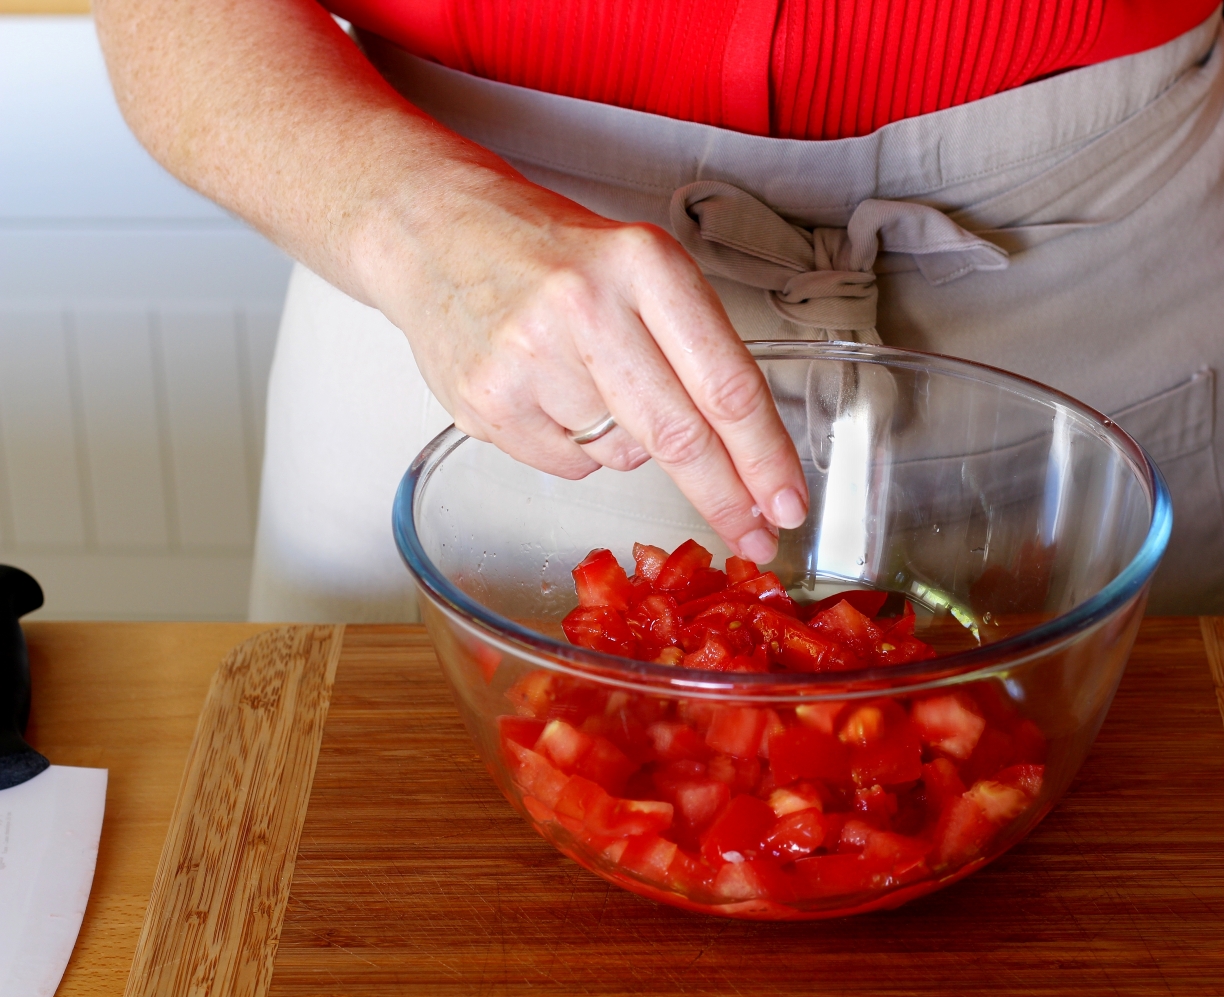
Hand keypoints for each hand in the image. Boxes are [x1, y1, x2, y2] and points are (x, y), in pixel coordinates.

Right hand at [360, 166, 807, 562]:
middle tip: (756, 538)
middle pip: (682, 438)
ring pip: (624, 456)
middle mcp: (588, 308)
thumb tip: (750, 458)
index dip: (766, 458)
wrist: (434, 230)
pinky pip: (569, 465)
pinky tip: (547, 392)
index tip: (788, 504)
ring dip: (631, 444)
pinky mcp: (486, 400)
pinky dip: (576, 446)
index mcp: (645, 265)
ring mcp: (530, 357)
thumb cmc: (553, 255)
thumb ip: (696, 347)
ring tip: (589, 379)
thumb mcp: (641, 268)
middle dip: (727, 499)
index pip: (727, 384)